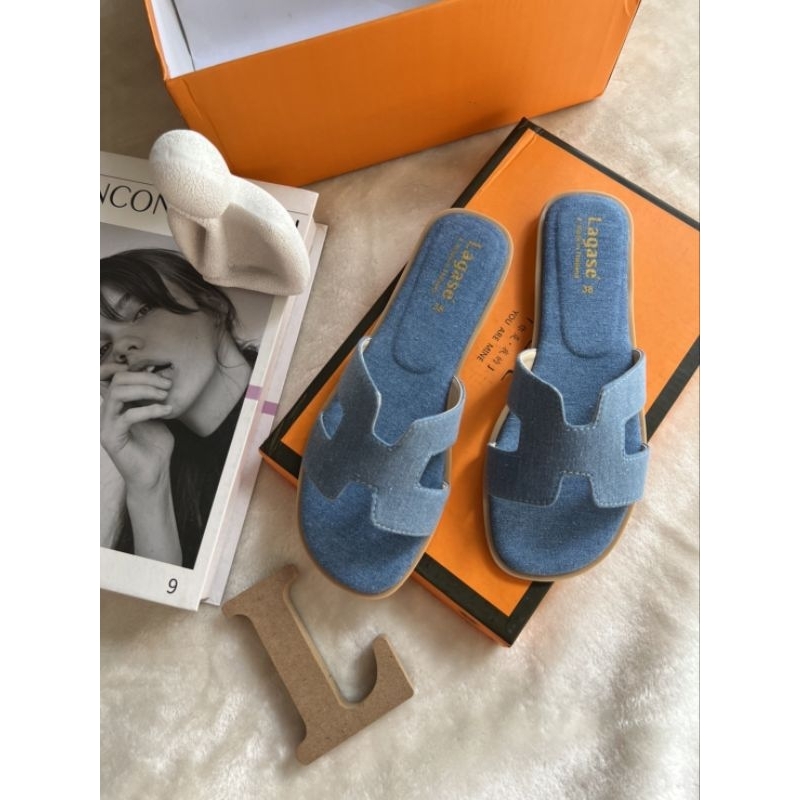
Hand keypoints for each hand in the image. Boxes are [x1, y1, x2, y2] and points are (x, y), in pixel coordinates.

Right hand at [100, 369, 175, 491]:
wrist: (154, 473)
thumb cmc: (155, 445)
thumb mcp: (156, 415)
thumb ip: (152, 397)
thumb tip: (162, 375)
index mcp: (116, 405)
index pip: (114, 375)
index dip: (135, 369)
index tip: (159, 372)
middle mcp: (106, 412)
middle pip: (117, 380)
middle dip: (145, 377)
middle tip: (167, 384)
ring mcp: (106, 424)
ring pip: (118, 393)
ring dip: (145, 390)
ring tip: (165, 395)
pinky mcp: (111, 438)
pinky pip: (128, 416)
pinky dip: (150, 410)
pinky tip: (167, 411)